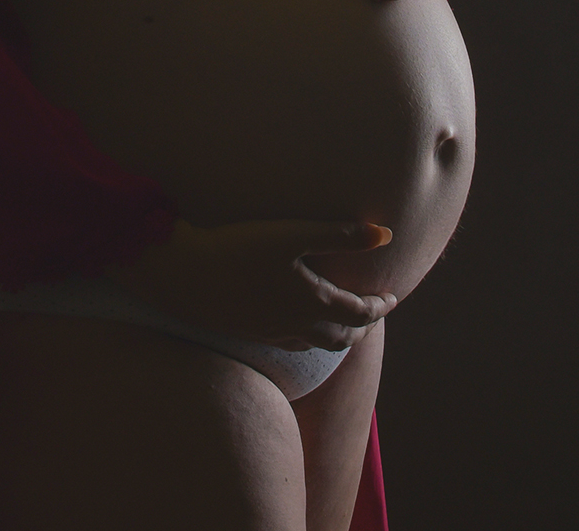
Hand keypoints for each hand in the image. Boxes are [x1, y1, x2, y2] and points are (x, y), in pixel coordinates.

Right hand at [103, 218, 397, 351]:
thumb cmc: (240, 248)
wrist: (186, 275)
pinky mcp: (252, 334)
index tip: (392, 296)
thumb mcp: (294, 234)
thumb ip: (341, 235)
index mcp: (313, 302)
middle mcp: (297, 326)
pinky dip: (310, 338)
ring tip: (344, 323)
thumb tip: (386, 235)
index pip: (360, 313)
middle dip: (363, 326)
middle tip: (373, 313)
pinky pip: (293, 345)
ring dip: (339, 336)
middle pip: (343, 337)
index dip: (380, 306)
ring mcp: (273, 334)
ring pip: (318, 346)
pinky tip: (301, 326)